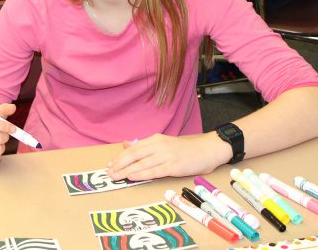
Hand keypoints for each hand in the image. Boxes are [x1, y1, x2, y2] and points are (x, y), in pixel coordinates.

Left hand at [106, 132, 229, 180]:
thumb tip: (125, 144)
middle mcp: (158, 145)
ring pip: (141, 163)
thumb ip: (144, 145)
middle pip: (134, 155)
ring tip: (116, 177)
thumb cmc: (185, 149)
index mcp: (155, 139)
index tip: (109, 164)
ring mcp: (166, 155)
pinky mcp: (174, 166)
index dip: (120, 157)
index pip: (133, 148)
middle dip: (119, 164)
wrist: (208, 149)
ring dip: (126, 171)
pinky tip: (132, 177)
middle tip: (109, 173)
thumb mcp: (163, 143)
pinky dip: (142, 174)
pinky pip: (154, 170)